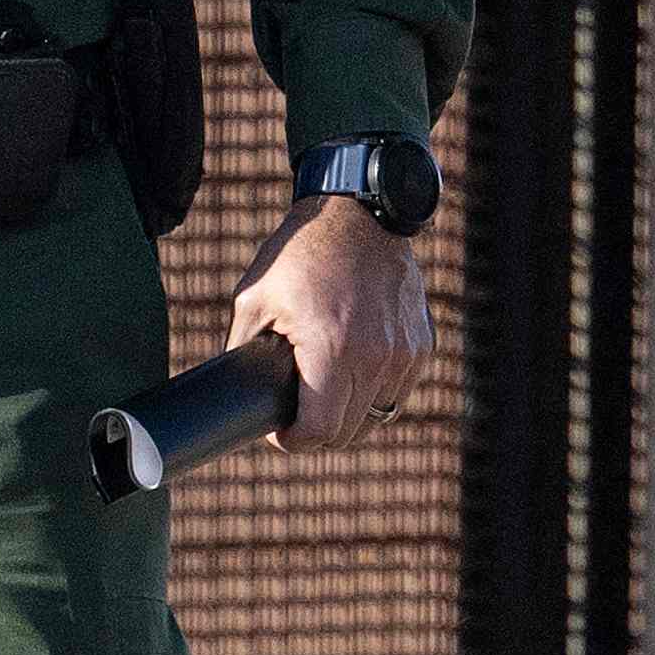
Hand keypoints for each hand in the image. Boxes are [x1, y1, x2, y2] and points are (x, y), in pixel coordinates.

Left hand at [232, 195, 431, 439]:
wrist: (358, 213)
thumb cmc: (300, 255)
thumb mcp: (253, 300)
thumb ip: (242, 353)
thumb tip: (233, 394)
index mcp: (332, 349)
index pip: (320, 432)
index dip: (294, 441)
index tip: (281, 432)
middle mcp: (376, 356)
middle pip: (348, 432)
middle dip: (318, 430)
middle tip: (297, 412)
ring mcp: (404, 352)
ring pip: (377, 417)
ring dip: (350, 414)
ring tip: (325, 393)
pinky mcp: (421, 343)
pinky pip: (398, 391)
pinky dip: (376, 391)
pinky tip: (354, 370)